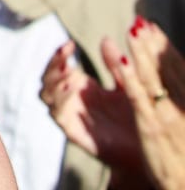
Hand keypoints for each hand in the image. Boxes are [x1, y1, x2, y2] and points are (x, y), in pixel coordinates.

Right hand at [41, 40, 144, 172]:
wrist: (143, 150)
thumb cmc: (133, 118)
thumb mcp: (125, 85)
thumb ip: (114, 65)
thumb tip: (105, 38)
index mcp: (78, 85)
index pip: (58, 65)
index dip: (59, 54)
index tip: (69, 43)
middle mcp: (70, 98)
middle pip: (47, 77)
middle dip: (52, 64)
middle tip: (64, 56)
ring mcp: (70, 114)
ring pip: (46, 95)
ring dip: (52, 81)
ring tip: (66, 72)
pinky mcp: (74, 131)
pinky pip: (58, 115)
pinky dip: (59, 102)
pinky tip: (70, 90)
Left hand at [105, 20, 184, 189]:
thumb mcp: (183, 121)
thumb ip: (176, 93)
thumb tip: (159, 68)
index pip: (178, 69)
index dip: (164, 46)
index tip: (152, 25)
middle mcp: (181, 107)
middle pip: (166, 69)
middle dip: (153, 43)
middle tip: (141, 20)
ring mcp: (167, 117)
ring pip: (153, 78)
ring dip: (143, 52)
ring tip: (132, 29)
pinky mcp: (151, 127)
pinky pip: (140, 98)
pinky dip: (132, 78)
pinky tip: (122, 61)